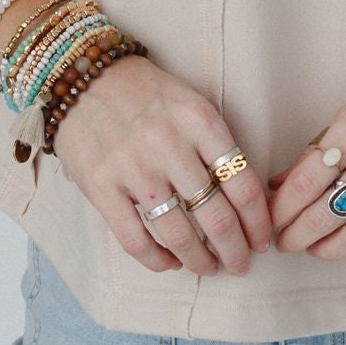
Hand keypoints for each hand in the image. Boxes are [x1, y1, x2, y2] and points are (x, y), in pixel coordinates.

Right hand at [52, 55, 273, 276]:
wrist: (83, 76)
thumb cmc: (146, 94)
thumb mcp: (191, 103)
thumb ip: (215, 146)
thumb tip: (245, 200)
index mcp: (200, 121)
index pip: (243, 185)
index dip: (258, 223)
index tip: (262, 240)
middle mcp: (170, 145)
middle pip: (217, 217)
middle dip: (236, 250)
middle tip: (241, 265)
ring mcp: (133, 168)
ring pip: (180, 234)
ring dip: (200, 261)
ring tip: (209, 268)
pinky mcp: (101, 186)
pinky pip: (136, 240)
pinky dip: (158, 260)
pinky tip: (171, 263)